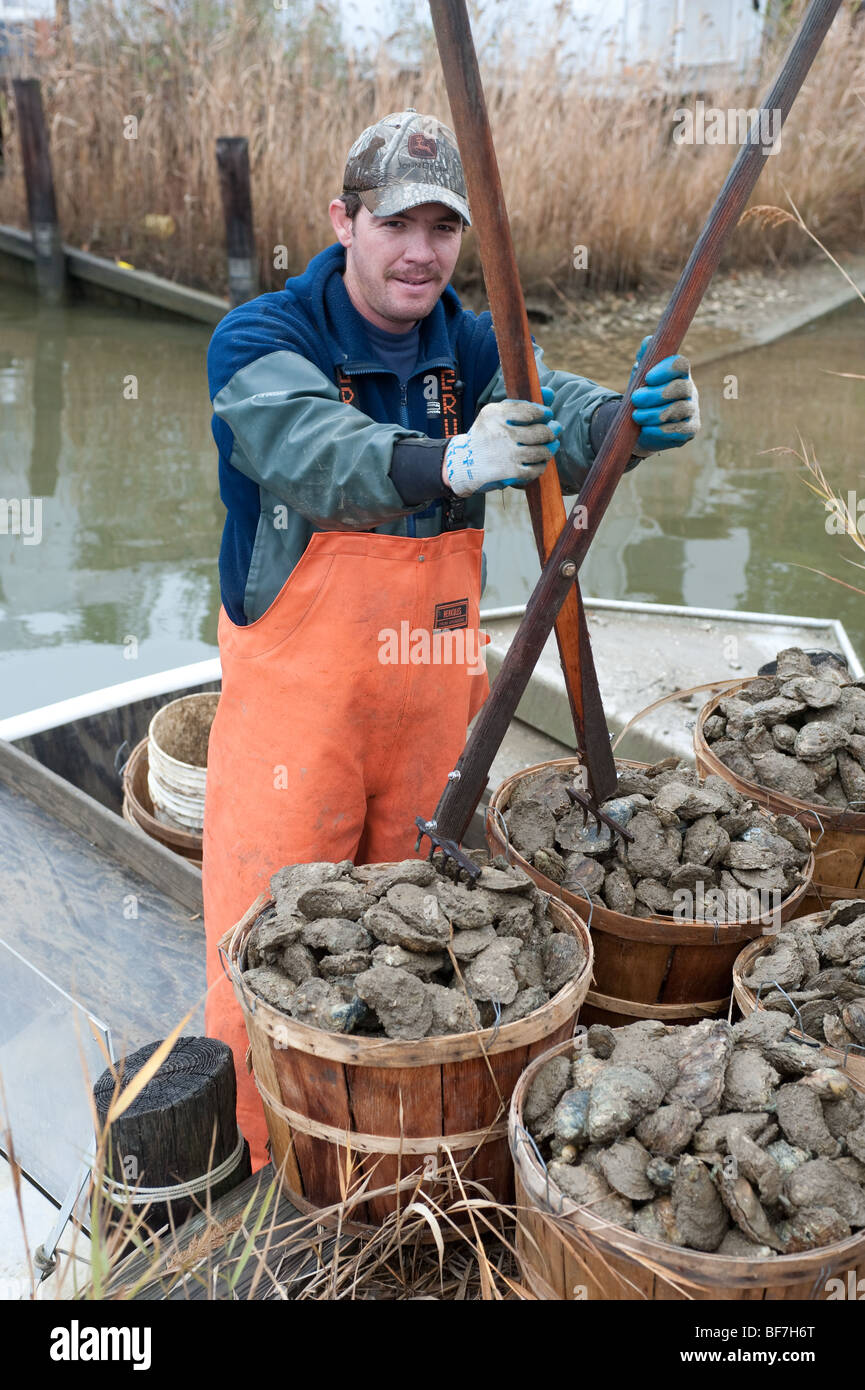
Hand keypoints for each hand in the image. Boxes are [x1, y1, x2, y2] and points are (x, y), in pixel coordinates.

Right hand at [443, 386, 561, 496]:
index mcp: (496, 414)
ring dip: (548, 449)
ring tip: (549, 447)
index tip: (547, 415)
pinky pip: (535, 468)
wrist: (463, 464)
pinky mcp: (509, 472)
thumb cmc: (486, 436)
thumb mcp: (495, 414)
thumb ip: (522, 404)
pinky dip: (541, 465)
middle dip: (550, 431)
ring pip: (541, 451)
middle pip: (540, 431)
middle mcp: (501, 432)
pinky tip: (539, 462)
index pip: (530, 411)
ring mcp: (506, 453)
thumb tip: (550, 394)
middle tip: (553, 431)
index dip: (544, 413)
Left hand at [628, 336, 700, 455]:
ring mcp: (693, 410)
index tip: (648, 378)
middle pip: (681, 387)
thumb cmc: (642, 396)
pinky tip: (645, 430)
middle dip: (656, 394)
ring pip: (680, 410)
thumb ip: (644, 359)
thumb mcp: (639, 378)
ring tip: (636, 416)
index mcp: (679, 374)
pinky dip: (660, 431)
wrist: (641, 427)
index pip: (681, 364)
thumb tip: (647, 343)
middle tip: (636, 398)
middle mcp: (690, 390)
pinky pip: (680, 430)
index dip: (666, 369)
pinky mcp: (690, 430)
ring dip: (655, 413)